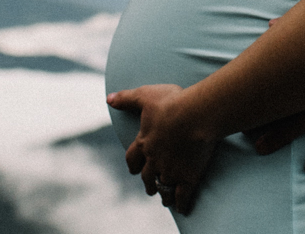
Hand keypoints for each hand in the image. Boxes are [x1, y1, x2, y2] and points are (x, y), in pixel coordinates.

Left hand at [108, 84, 219, 213]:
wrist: (195, 115)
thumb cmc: (171, 103)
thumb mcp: (146, 95)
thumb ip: (127, 98)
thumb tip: (109, 99)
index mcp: (144, 143)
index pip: (133, 158)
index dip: (133, 164)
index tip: (134, 169)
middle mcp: (154, 160)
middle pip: (147, 176)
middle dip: (148, 182)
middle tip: (149, 187)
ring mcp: (171, 171)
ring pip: (163, 187)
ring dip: (162, 194)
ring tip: (165, 199)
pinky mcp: (188, 177)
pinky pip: (182, 196)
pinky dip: (180, 204)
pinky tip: (181, 208)